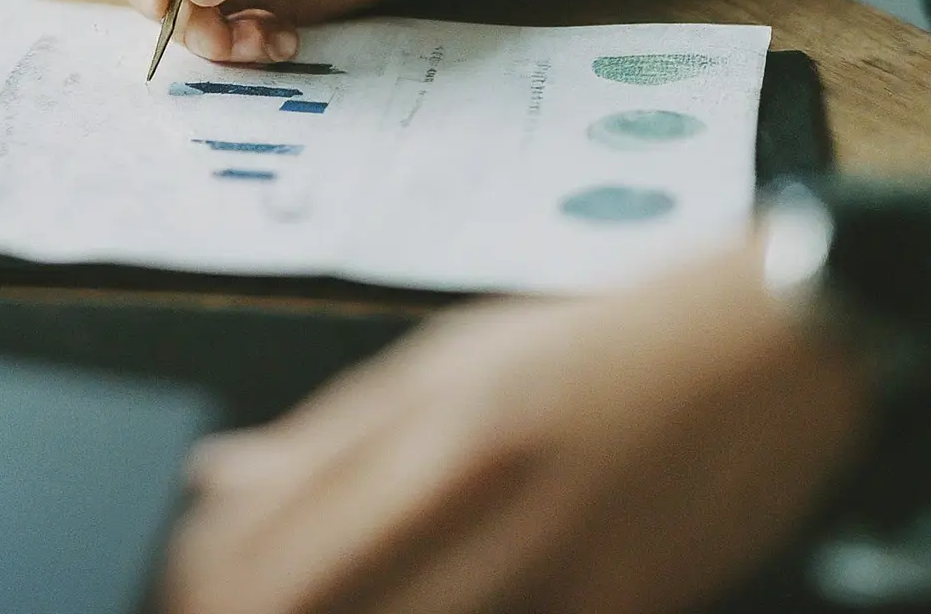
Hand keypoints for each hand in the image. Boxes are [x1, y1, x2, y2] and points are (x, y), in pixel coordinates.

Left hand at [165, 240, 870, 613]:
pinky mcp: (617, 607)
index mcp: (425, 407)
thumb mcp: (459, 359)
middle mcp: (469, 477)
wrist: (756, 344)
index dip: (198, 578)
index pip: (268, 520)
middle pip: (300, 590)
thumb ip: (338, 429)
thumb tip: (225, 474)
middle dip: (238, 613)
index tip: (174, 589)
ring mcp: (545, 553)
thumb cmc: (596, 345)